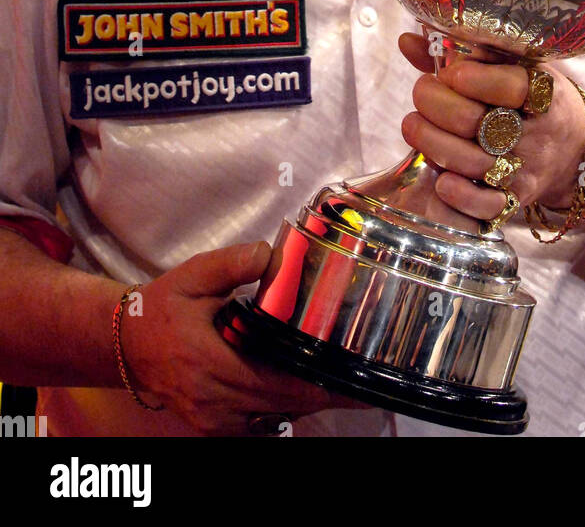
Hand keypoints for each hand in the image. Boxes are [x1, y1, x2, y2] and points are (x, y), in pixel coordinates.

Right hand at [121, 241, 366, 434]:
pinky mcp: (213, 428)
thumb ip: (234, 263)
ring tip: (341, 384)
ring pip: (274, 417)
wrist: (125, 346)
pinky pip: (259, 424)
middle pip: (283, 404)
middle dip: (323, 393)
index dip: (316, 383)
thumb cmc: (162, 308)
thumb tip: (275, 255)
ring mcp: (212, 420)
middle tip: (360, 382)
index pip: (276, 381)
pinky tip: (303, 390)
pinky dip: (283, 409)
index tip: (348, 377)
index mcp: (209, 362)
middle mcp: (213, 400)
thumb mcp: (193, 276)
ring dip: (305, 401)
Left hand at [398, 32, 584, 225]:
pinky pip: (487, 207)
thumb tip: (409, 41)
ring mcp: (526, 170)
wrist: (574, 149)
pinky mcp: (515, 201)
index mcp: (545, 93)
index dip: (476, 78)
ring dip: (431, 142)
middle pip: (479, 123)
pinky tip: (440, 178)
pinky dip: (460, 196)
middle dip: (437, 104)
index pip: (514, 86)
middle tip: (421, 90)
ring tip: (413, 123)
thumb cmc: (534, 98)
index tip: (450, 71)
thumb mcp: (514, 66)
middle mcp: (538, 134)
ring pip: (472, 163)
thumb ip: (464, 53)